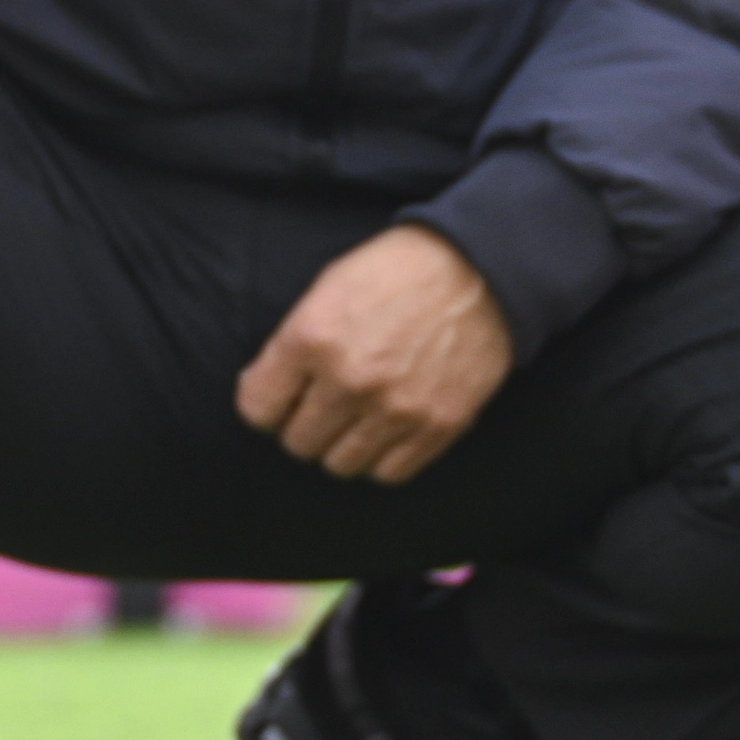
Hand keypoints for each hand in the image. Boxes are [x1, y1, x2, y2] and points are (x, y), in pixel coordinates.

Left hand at [236, 225, 514, 483]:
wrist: (483, 267)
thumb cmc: (400, 270)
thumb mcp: (329, 287)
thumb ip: (293, 343)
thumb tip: (263, 389)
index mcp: (313, 338)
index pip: (257, 409)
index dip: (268, 402)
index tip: (284, 395)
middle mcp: (350, 380)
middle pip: (297, 442)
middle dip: (304, 424)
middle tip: (325, 403)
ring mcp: (395, 408)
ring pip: (340, 464)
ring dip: (342, 443)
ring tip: (358, 416)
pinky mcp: (437, 425)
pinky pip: (389, 472)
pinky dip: (382, 456)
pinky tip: (388, 428)